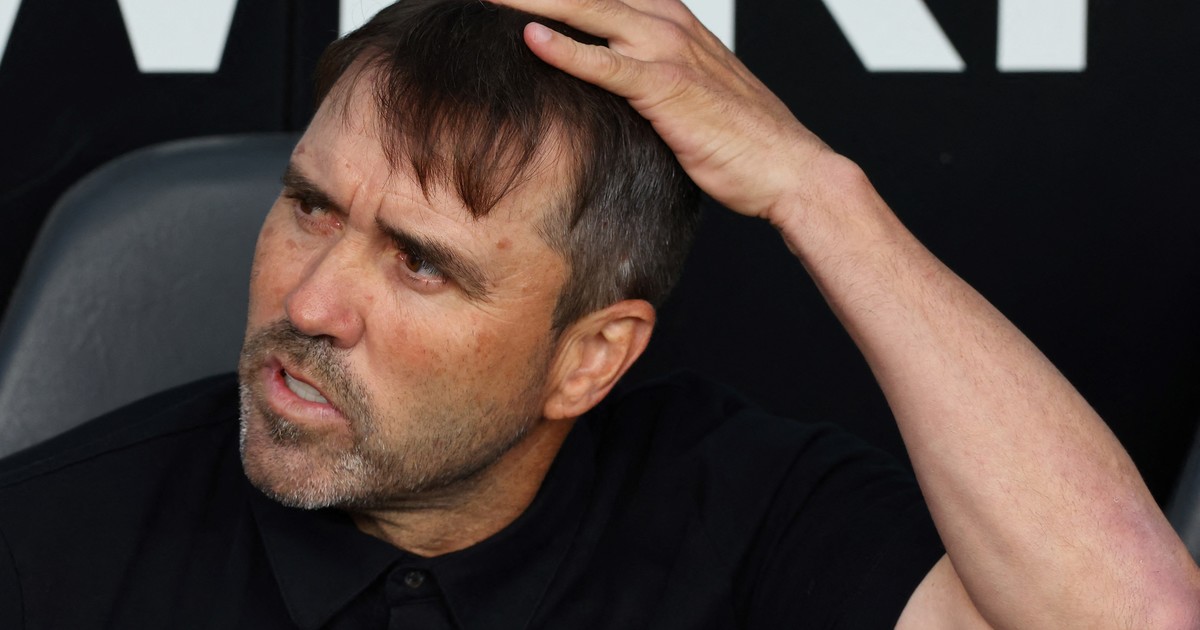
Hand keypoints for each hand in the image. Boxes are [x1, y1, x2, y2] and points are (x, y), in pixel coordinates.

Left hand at [492, 0, 832, 223]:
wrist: (789, 167)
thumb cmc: (739, 137)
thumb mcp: (686, 93)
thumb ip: (644, 75)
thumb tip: (603, 87)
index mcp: (669, 18)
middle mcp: (667, 22)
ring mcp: (669, 50)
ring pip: (589, 10)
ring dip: (534, 0)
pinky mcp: (668, 88)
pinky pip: (609, 64)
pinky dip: (569, 50)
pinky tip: (532, 38)